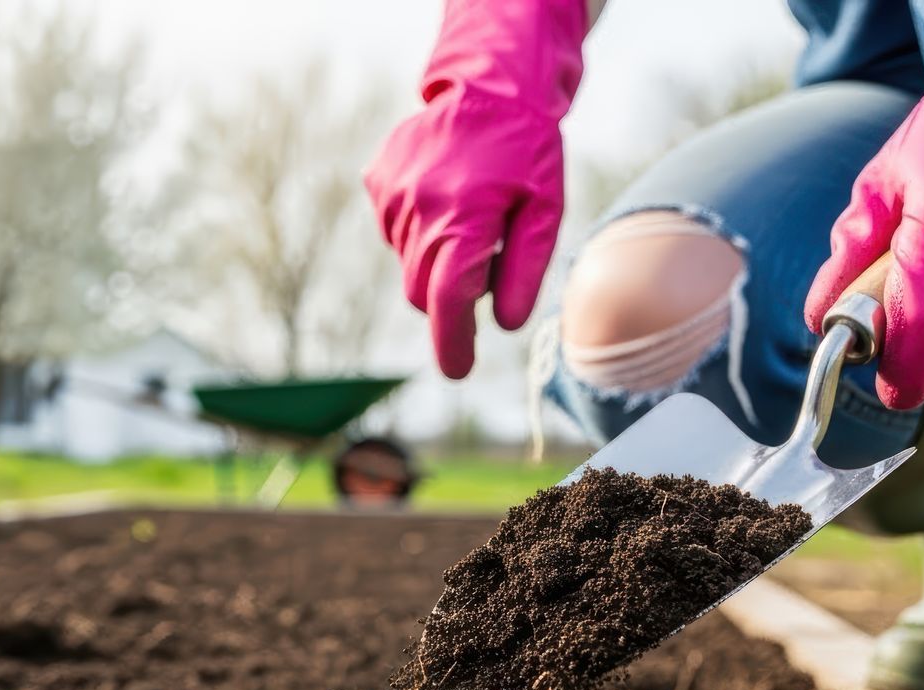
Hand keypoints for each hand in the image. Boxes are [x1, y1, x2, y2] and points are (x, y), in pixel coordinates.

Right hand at [363, 0, 587, 379]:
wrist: (489, 84)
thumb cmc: (528, 150)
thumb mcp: (545, 210)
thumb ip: (524, 270)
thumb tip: (504, 324)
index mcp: (463, 219)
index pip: (448, 302)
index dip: (453, 344)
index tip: (458, 371)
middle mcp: (419, 210)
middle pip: (424, 292)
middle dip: (450, 300)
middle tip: (486, 266)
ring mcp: (393, 197)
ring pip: (408, 264)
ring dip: (436, 261)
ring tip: (470, 219)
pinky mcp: (378, 184)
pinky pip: (395, 234)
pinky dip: (419, 233)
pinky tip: (445, 199)